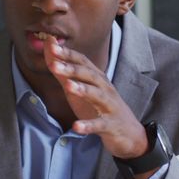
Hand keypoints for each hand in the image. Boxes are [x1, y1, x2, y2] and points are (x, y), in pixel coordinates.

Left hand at [44, 36, 148, 161]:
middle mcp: (105, 88)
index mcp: (97, 78)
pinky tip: (76, 127)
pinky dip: (88, 126)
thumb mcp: (80, 89)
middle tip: (54, 65)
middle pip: (90, 75)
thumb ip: (64, 72)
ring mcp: (109, 106)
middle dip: (72, 69)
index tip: (52, 47)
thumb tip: (49, 48)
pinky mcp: (111, 125)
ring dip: (83, 90)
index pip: (83, 62)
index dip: (68, 55)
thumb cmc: (100, 107)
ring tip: (68, 86)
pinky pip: (99, 125)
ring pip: (97, 95)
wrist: (129, 132)